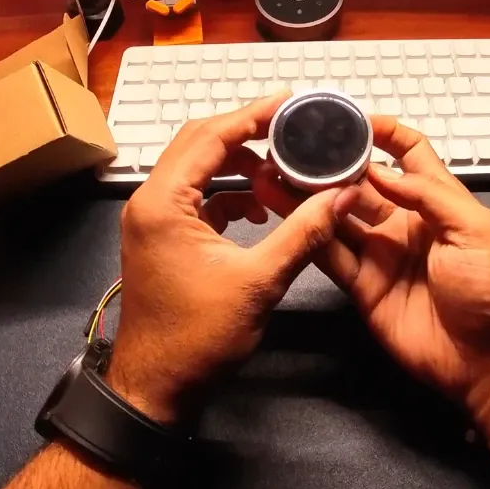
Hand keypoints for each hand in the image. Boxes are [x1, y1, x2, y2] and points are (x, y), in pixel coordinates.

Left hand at [110, 94, 356, 425]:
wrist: (156, 387)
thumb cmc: (197, 339)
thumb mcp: (259, 281)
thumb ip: (302, 232)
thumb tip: (340, 196)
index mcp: (164, 204)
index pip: (210, 136)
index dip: (253, 114)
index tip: (288, 101)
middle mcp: (149, 203)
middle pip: (198, 142)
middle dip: (246, 132)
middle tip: (290, 125)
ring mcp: (151, 221)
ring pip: (196, 168)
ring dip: (236, 162)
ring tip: (281, 166)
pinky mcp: (160, 239)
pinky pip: (194, 196)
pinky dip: (226, 192)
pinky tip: (258, 207)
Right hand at [253, 117, 489, 413]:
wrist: (489, 363)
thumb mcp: (477, 231)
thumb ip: (431, 196)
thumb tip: (384, 170)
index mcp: (438, 203)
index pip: (410, 153)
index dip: (385, 132)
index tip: (354, 119)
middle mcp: (405, 223)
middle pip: (361, 184)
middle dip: (331, 165)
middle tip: (297, 149)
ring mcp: (382, 254)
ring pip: (337, 216)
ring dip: (308, 197)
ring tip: (275, 174)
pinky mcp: (363, 287)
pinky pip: (330, 256)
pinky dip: (307, 237)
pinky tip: (285, 217)